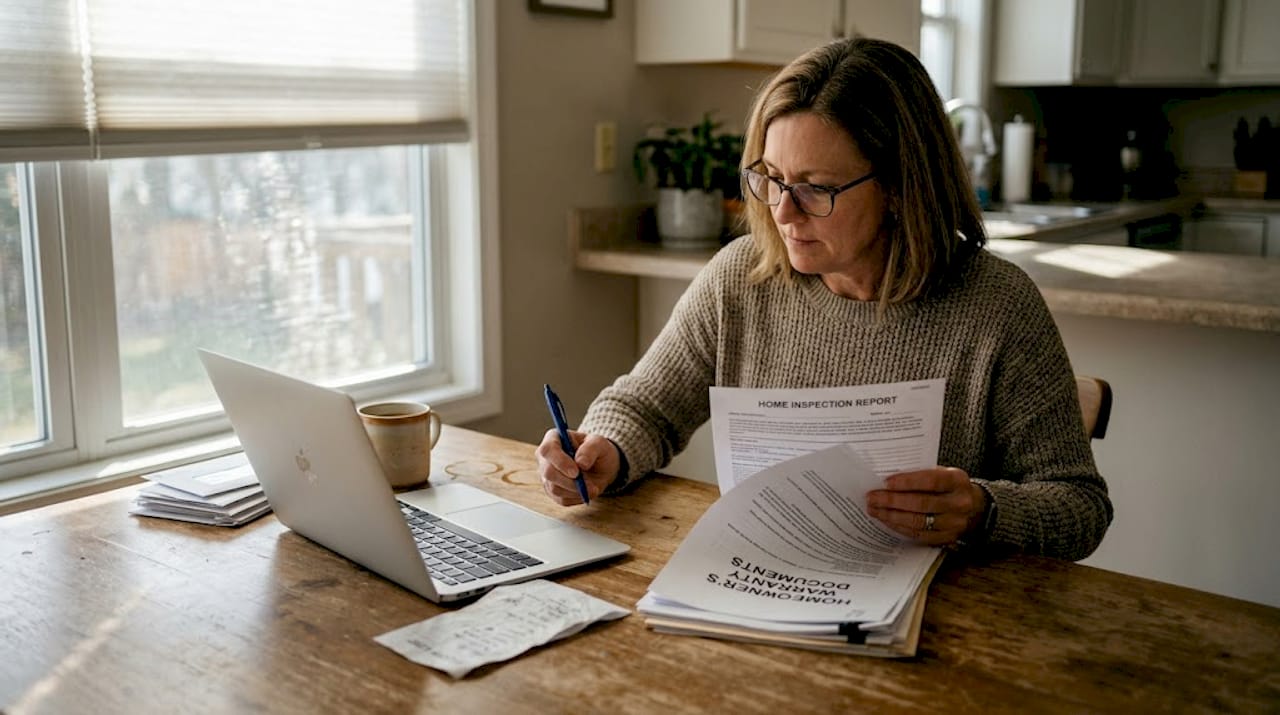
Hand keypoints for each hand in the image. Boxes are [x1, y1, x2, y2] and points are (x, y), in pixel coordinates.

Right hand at [534, 429, 621, 505]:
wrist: (601, 467)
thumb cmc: (598, 450)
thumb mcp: (599, 443)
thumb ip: (590, 449)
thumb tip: (581, 462)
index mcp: (553, 439)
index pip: (547, 450)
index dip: (560, 462)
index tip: (576, 472)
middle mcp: (545, 457)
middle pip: (548, 472)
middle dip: (570, 481)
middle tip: (590, 485)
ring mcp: (546, 475)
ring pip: (554, 488)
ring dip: (577, 491)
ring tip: (593, 487)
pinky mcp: (552, 491)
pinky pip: (561, 499)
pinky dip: (577, 497)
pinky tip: (586, 491)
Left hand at [865, 467, 985, 546]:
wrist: (975, 507)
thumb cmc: (949, 486)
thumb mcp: (943, 473)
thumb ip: (921, 474)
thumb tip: (887, 479)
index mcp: (958, 481)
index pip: (931, 481)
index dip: (907, 482)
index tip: (885, 482)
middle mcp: (959, 503)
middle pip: (921, 503)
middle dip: (892, 501)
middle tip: (872, 497)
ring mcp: (954, 524)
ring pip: (918, 522)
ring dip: (891, 516)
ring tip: (874, 509)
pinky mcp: (947, 538)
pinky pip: (919, 535)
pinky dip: (899, 527)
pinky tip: (887, 520)